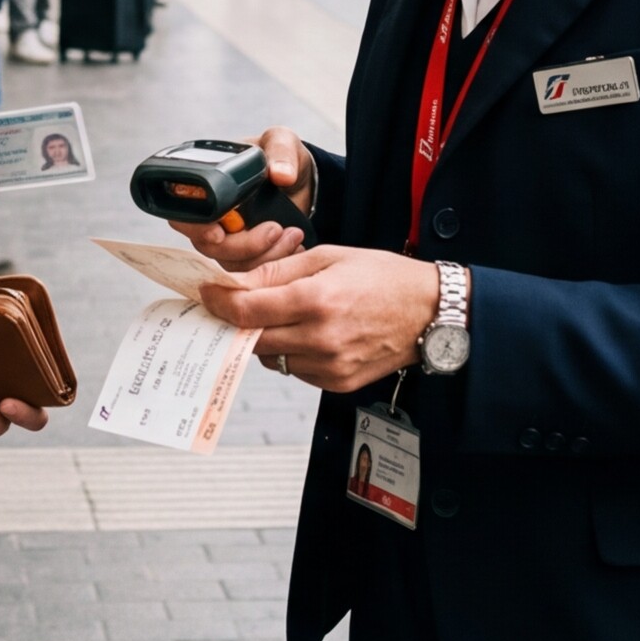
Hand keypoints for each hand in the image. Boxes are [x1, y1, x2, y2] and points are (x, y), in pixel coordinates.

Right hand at [165, 126, 314, 272]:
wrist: (301, 181)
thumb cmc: (281, 158)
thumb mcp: (281, 142)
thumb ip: (281, 152)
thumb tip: (280, 175)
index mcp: (206, 187)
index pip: (183, 215)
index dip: (197, 228)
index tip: (221, 232)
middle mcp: (210, 217)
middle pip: (207, 246)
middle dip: (242, 245)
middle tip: (275, 229)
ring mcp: (226, 240)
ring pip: (230, 264)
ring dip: (262, 256)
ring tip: (292, 236)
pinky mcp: (245, 256)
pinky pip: (249, 271)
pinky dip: (272, 263)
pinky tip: (293, 247)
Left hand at [198, 245, 441, 393]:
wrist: (431, 312)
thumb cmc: (384, 277)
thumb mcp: (330, 256)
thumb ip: (278, 271)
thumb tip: (236, 284)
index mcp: (316, 300)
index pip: (247, 310)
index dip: (219, 302)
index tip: (208, 294)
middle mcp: (321, 338)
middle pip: (252, 339)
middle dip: (238, 323)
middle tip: (236, 307)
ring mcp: (330, 366)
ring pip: (272, 358)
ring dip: (267, 338)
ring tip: (286, 317)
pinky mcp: (338, 383)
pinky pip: (296, 371)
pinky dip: (293, 353)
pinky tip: (311, 334)